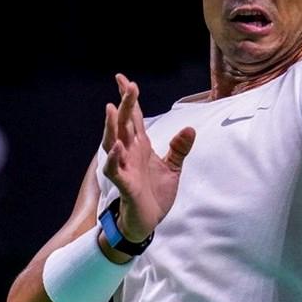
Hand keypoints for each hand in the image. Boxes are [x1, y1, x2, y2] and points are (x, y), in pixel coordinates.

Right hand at [101, 73, 195, 240]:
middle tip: (126, 84)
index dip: (130, 98)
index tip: (123, 79)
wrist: (147, 222)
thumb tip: (190, 128)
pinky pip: (116, 170)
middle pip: (125, 124)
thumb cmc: (155, 193)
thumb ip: (179, 148)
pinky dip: (115, 158)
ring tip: (112, 108)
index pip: (134, 117)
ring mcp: (125, 168)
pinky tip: (117, 146)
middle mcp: (130, 153)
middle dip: (125, 104)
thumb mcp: (173, 167)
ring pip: (113, 143)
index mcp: (140, 146)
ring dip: (112, 126)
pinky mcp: (125, 185)